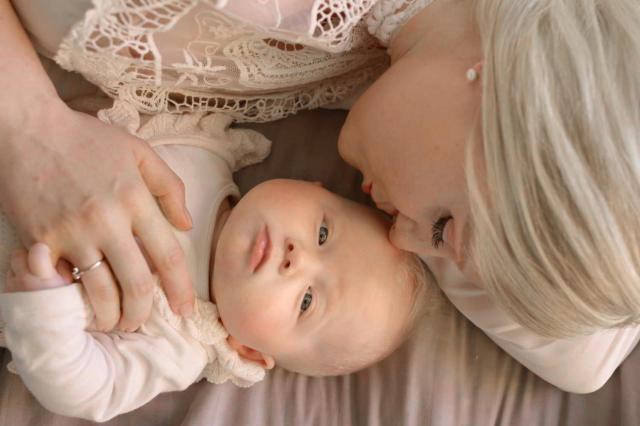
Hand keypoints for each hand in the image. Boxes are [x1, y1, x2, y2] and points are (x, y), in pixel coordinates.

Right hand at [0, 100, 194, 330]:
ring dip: (111, 316)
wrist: (26, 128)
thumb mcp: (139, 152)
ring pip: (99, 293)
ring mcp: (72, 234)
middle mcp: (107, 221)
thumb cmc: (86, 138)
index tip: (184, 310)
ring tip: (115, 321)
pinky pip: (61, 283)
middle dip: (143, 313)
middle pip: (136, 284)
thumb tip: (186, 226)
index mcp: (136, 200)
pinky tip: (81, 305)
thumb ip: (170, 187)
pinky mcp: (40, 241)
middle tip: (142, 322)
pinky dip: (73, 299)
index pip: (168, 257)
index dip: (180, 289)